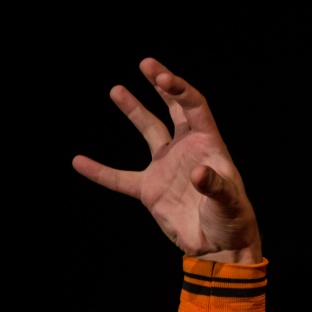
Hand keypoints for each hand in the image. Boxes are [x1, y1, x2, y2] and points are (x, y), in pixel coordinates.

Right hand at [72, 58, 261, 262]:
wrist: (219, 247)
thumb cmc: (233, 221)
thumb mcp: (229, 203)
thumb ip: (215, 187)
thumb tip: (197, 173)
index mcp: (209, 145)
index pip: (194, 107)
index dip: (179, 90)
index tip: (160, 77)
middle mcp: (187, 149)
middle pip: (174, 109)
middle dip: (162, 86)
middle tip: (146, 64)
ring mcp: (167, 167)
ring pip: (148, 131)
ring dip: (134, 110)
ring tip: (116, 89)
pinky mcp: (150, 190)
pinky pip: (120, 178)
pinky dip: (100, 171)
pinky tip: (79, 161)